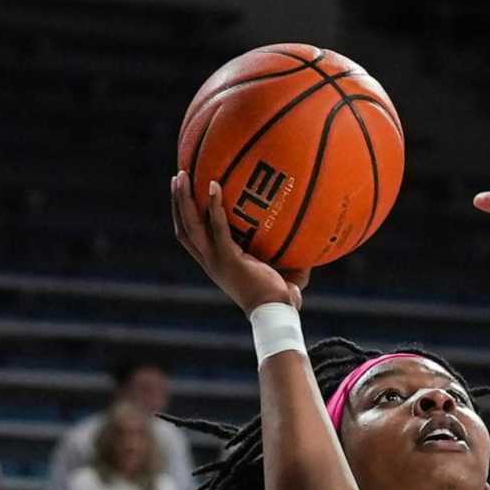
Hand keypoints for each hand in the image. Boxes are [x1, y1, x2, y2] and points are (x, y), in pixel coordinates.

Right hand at [171, 171, 309, 312]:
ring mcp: (216, 260)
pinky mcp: (228, 258)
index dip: (185, 218)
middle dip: (178, 203)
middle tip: (178, 178)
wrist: (276, 314)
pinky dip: (213, 205)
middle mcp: (211, 262)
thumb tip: (311, 249)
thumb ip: (292, 262)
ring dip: (184, 199)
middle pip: (184, 228)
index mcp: (217, 265)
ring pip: (190, 225)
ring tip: (181, 175)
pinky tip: (214, 185)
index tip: (185, 197)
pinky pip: (216, 226)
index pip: (192, 239)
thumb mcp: (283, 275)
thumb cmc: (281, 299)